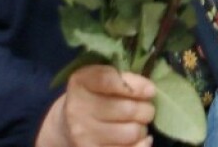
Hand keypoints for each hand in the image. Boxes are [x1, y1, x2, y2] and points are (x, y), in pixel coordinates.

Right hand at [37, 65, 156, 146]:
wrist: (67, 125)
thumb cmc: (94, 95)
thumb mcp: (102, 77)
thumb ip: (123, 77)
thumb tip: (149, 91)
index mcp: (81, 82)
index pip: (110, 81)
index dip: (136, 86)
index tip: (150, 91)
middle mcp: (77, 109)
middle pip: (128, 110)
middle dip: (145, 109)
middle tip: (145, 109)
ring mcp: (82, 135)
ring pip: (132, 133)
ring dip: (142, 128)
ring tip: (137, 123)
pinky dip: (141, 144)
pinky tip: (140, 139)